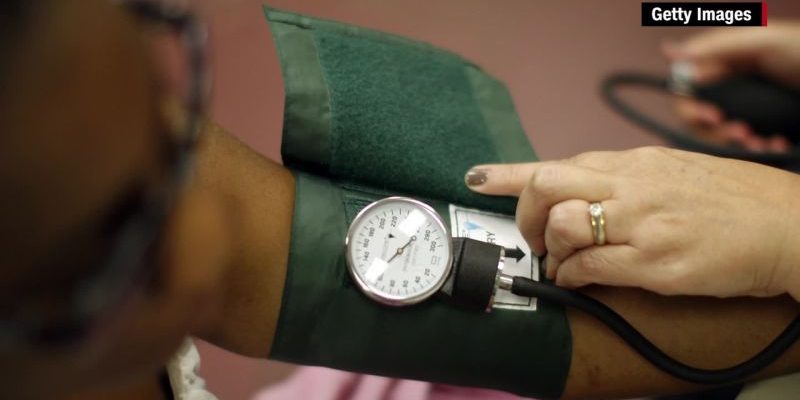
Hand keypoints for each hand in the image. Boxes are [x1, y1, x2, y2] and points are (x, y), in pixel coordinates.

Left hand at [465, 147, 799, 299]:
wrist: (789, 225)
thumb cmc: (732, 201)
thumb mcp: (671, 173)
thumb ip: (624, 179)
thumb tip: (580, 192)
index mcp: (634, 164)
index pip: (558, 162)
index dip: (510, 172)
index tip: (478, 177)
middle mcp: (632, 186)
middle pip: (548, 186)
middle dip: (524, 215)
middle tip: (533, 238)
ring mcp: (644, 223)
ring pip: (563, 225)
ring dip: (549, 251)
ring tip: (559, 265)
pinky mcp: (658, 262)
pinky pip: (591, 267)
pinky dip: (572, 276)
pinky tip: (581, 280)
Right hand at [664, 22, 799, 151]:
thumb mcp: (765, 41)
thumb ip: (717, 47)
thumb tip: (670, 51)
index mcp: (727, 64)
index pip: (688, 88)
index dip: (692, 105)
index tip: (711, 115)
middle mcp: (732, 90)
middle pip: (698, 119)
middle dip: (714, 130)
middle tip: (739, 132)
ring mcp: (748, 113)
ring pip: (718, 139)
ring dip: (734, 144)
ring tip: (760, 143)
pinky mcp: (763, 132)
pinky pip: (743, 151)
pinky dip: (756, 151)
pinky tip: (775, 145)